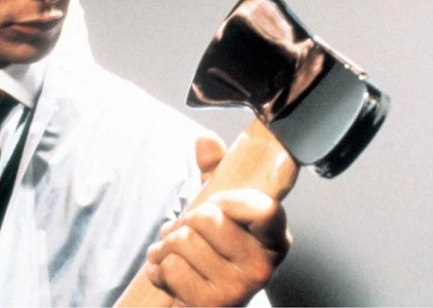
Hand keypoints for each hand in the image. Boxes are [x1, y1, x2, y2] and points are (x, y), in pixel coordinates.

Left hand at [145, 136, 290, 306]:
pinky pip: (170, 267)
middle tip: (187, 230)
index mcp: (274, 238)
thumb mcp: (219, 207)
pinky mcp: (211, 305)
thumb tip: (206, 141)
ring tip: (175, 250)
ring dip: (167, 244)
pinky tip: (168, 270)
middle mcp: (262, 267)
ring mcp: (238, 289)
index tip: (216, 202)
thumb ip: (214, 169)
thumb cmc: (213, 249)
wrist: (201, 298)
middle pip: (208, 219)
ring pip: (183, 241)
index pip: (264, 210)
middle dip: (185, 220)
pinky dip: (159, 267)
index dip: (229, 200)